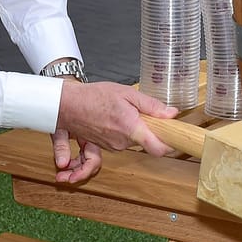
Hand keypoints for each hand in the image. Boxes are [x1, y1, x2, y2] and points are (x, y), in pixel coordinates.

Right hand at [53, 80, 178, 183]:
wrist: (66, 104)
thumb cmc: (94, 96)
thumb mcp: (126, 93)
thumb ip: (151, 105)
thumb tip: (171, 113)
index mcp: (130, 128)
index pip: (158, 148)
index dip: (170, 145)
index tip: (174, 137)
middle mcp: (121, 142)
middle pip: (146, 143)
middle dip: (149, 131)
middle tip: (145, 115)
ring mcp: (112, 147)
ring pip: (132, 143)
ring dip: (134, 132)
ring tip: (125, 114)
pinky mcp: (103, 147)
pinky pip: (119, 144)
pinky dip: (122, 135)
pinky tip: (115, 121)